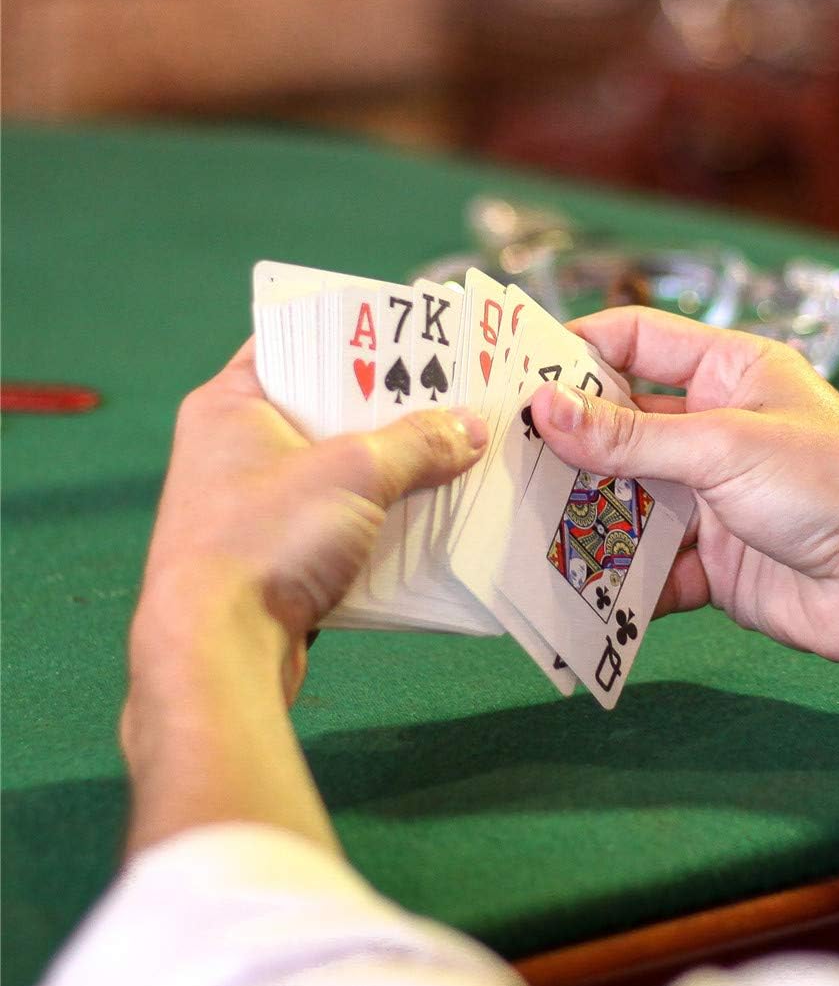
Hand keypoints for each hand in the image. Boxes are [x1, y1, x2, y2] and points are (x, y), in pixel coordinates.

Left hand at [134, 339, 485, 703]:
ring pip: (340, 472)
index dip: (358, 335)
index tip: (418, 335)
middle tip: (459, 395)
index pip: (296, 342)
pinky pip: (341, 523)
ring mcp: (254, 506)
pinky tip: (433, 520)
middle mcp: (235, 448)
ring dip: (396, 470)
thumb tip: (473, 428)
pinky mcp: (277, 557)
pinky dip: (382, 521)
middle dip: (395, 410)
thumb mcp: (356, 474)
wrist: (219, 650)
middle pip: (328, 410)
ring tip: (460, 456)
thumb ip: (419, 443)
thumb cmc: (266, 539)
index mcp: (231, 404)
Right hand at [531, 308, 838, 671]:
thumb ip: (631, 435)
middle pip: (621, 427)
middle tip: (494, 454)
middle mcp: (717, 430)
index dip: (575, 349)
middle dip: (565, 443)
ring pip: (627, 500)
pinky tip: (569, 584)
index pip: (637, 340)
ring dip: (582, 513)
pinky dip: (616, 579)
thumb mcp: (724, 446)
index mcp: (731, 373)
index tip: (510, 369)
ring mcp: (713, 499)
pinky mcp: (714, 563)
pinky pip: (648, 569)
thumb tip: (543, 408)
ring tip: (512, 521)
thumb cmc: (833, 486)